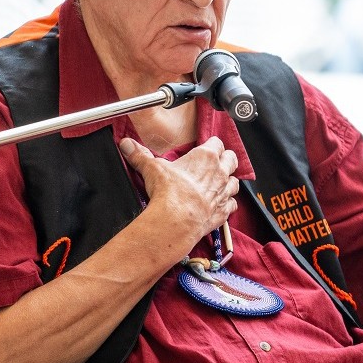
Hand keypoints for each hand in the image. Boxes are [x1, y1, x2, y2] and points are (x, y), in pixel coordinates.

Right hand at [119, 136, 238, 240]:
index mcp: (206, 157)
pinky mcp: (224, 211)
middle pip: (231, 159)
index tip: (207, 146)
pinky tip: (222, 204)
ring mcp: (224, 192)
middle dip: (226, 159)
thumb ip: (140, 155)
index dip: (212, 144)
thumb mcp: (152, 168)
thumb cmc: (169, 192)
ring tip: (222, 182)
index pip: (216, 143)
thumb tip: (127, 145)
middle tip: (219, 161)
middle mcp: (219, 172)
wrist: (177, 219)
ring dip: (230, 181)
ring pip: (235, 181)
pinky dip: (229, 203)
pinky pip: (233, 204)